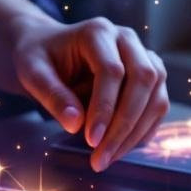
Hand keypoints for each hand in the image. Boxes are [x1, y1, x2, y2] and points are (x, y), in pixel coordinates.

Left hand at [0, 0, 168, 171]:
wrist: (49, 51)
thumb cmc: (39, 59)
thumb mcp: (32, 72)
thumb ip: (52, 95)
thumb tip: (75, 124)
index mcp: (97, 32)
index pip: (112, 71)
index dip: (105, 108)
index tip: (91, 140)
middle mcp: (127, 40)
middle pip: (144, 80)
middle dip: (124, 125)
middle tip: (101, 158)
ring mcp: (143, 57)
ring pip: (157, 96)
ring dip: (136, 133)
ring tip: (107, 158)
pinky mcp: (150, 77)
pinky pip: (158, 106)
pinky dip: (142, 132)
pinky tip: (119, 149)